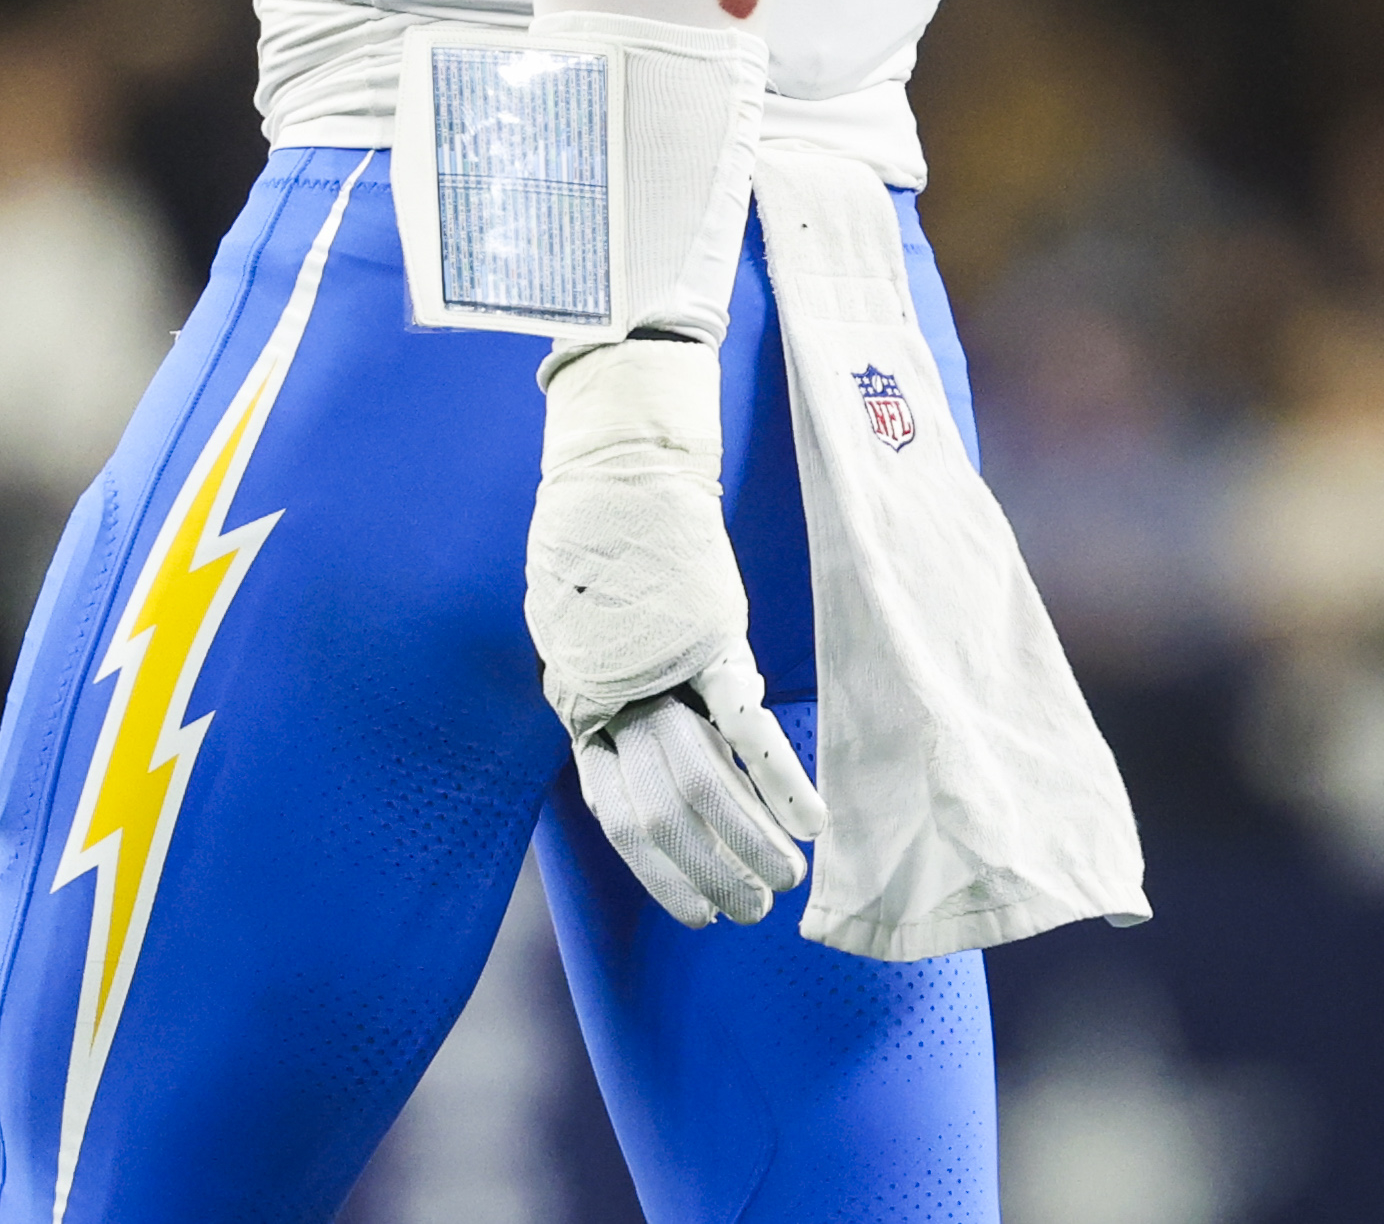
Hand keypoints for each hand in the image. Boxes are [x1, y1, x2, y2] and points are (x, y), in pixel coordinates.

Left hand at [525, 336, 827, 926]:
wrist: (615, 469)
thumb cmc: (590, 548)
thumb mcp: (572, 636)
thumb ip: (598, 696)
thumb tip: (625, 750)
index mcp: (580, 706)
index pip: (616, 819)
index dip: (659, 875)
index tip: (695, 914)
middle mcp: (616, 698)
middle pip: (665, 814)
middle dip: (711, 874)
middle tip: (751, 911)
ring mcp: (664, 670)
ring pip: (707, 783)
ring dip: (752, 842)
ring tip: (787, 881)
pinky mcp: (711, 639)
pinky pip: (746, 723)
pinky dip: (779, 777)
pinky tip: (811, 822)